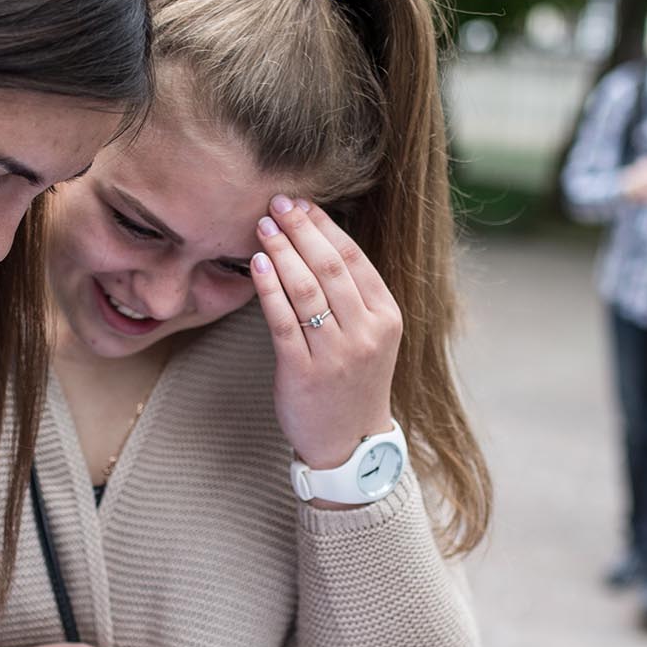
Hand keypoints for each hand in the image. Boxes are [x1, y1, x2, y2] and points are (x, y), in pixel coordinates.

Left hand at [251, 196, 400, 472]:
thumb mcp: (371, 337)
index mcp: (387, 318)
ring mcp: (337, 355)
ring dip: (282, 252)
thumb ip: (354, 296)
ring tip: (263, 228)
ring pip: (307, 290)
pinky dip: (269, 289)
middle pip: (330, 268)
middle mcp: (366, 333)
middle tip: (276, 205)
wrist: (349, 442)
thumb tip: (317, 241)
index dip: (324, 227)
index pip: (354, 260)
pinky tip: (258, 264)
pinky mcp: (305, 373)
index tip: (301, 204)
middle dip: (300, 230)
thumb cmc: (353, 382)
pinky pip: (284, 321)